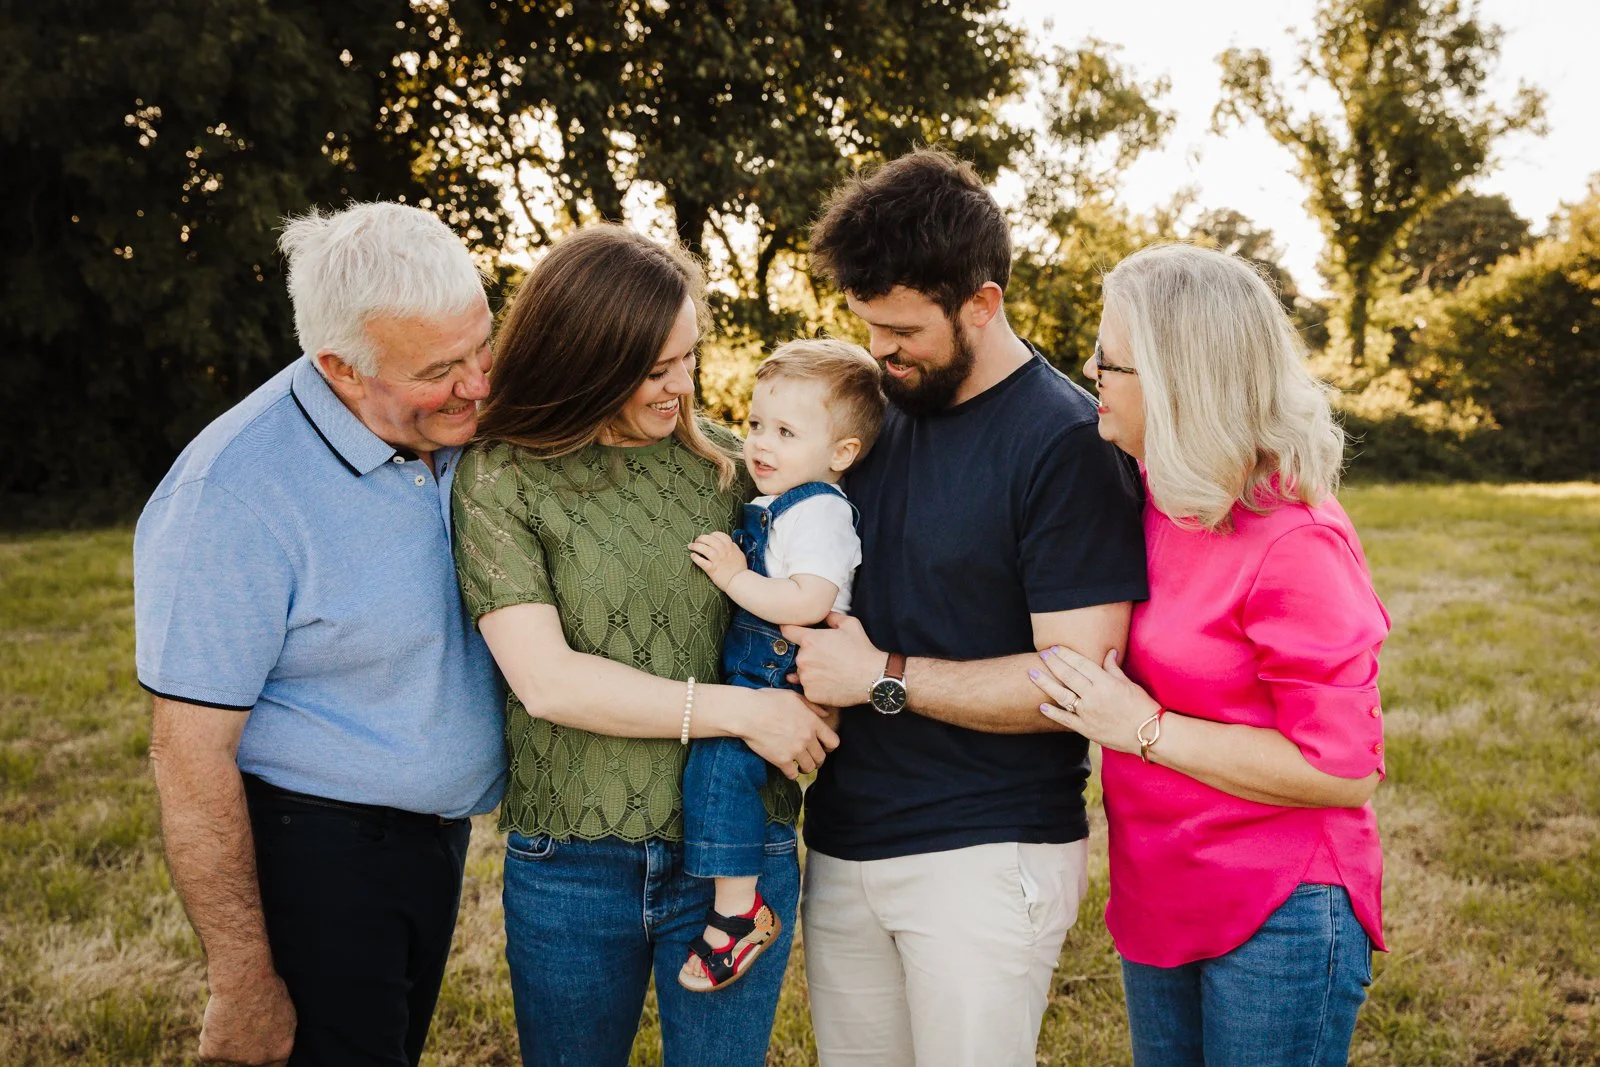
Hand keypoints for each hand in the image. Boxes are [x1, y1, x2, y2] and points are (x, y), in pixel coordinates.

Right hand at [198, 969, 295, 1065]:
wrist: (243, 981)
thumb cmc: (267, 987)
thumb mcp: (285, 1012)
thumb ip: (277, 1034)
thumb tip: (272, 1041)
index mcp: (281, 1050)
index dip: (266, 1058)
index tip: (257, 1047)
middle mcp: (259, 1060)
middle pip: (247, 1061)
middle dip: (243, 1047)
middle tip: (241, 1024)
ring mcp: (235, 1059)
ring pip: (225, 1054)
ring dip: (226, 1039)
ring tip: (232, 1013)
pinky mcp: (212, 1053)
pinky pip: (206, 1047)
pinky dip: (208, 1034)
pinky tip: (217, 1017)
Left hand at [688, 532, 746, 590]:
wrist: (740, 582)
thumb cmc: (740, 569)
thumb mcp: (739, 554)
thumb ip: (734, 548)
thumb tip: (729, 543)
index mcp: (730, 547)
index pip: (719, 535)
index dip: (712, 534)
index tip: (708, 537)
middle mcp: (723, 552)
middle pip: (710, 540)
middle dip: (701, 538)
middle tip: (697, 540)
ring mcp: (717, 560)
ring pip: (704, 549)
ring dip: (696, 546)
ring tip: (691, 546)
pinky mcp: (712, 569)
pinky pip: (701, 561)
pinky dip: (696, 557)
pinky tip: (692, 555)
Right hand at [740, 688, 840, 777]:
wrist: (748, 713)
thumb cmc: (768, 701)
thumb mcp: (794, 696)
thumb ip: (812, 706)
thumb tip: (825, 714)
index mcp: (812, 722)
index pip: (833, 742)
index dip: (829, 746)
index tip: (823, 747)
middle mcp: (807, 738)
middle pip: (821, 757)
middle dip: (817, 759)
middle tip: (809, 758)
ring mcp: (795, 750)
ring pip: (809, 768)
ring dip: (805, 767)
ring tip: (799, 764)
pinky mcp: (782, 760)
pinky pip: (793, 775)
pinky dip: (791, 773)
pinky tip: (787, 768)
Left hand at [781, 613, 883, 708]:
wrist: (873, 678)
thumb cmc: (862, 650)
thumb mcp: (850, 624)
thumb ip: (830, 616)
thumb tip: (821, 613)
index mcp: (809, 640)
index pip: (787, 630)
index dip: (790, 629)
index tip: (792, 632)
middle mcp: (803, 658)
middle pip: (797, 654)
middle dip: (808, 655)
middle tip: (827, 658)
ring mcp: (805, 678)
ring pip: (801, 672)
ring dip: (811, 672)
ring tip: (830, 672)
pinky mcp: (810, 693)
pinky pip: (807, 688)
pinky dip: (816, 687)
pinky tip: (830, 683)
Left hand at [1029, 646, 1160, 755]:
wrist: (1149, 734)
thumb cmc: (1142, 706)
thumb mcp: (1129, 684)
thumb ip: (1113, 669)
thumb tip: (1109, 652)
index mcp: (1106, 683)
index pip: (1081, 664)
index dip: (1066, 655)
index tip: (1054, 648)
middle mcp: (1094, 696)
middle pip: (1068, 676)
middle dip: (1053, 663)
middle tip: (1041, 655)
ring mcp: (1088, 714)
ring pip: (1062, 695)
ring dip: (1045, 683)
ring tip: (1032, 673)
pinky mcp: (1086, 729)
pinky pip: (1066, 720)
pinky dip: (1053, 713)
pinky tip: (1041, 706)